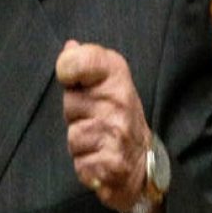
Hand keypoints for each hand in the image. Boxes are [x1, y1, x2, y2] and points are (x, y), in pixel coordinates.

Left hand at [55, 40, 150, 212]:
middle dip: (75, 114)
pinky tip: (101, 159)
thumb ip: (86, 65)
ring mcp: (118, 131)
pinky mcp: (114, 162)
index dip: (67, 67)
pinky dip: (86, 166)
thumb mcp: (107, 84)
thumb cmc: (118, 118)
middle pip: (70, 101)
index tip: (70, 78)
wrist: (144, 161)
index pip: (80, 59)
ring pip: (73, 136)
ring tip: (98, 141)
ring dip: (80, 144)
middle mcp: (120, 99)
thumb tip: (70, 46)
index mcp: (117, 74)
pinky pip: (80, 163)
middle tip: (94, 118)